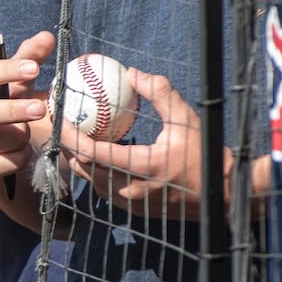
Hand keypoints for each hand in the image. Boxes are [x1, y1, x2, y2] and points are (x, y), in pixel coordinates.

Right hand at [0, 30, 54, 178]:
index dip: (8, 71)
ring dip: (23, 138)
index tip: (34, 68)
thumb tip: (48, 36)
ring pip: (5, 140)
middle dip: (14, 110)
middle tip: (41, 109)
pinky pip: (9, 162)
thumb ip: (29, 60)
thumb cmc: (3, 109)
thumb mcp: (15, 85)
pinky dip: (21, 158)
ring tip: (20, 134)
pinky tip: (16, 154)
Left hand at [58, 68, 202, 218]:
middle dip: (66, 145)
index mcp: (142, 167)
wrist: (223, 195)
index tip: (59, 117)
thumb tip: (134, 73)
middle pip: (82, 167)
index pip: (92, 153)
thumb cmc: (206, 155)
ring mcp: (128, 202)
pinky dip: (94, 168)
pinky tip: (94, 150)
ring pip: (89, 178)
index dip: (70, 136)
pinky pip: (101, 186)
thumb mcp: (187, 121)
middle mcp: (130, 189)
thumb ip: (161, 95)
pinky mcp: (130, 209)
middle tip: (59, 123)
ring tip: (72, 134)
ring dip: (78, 157)